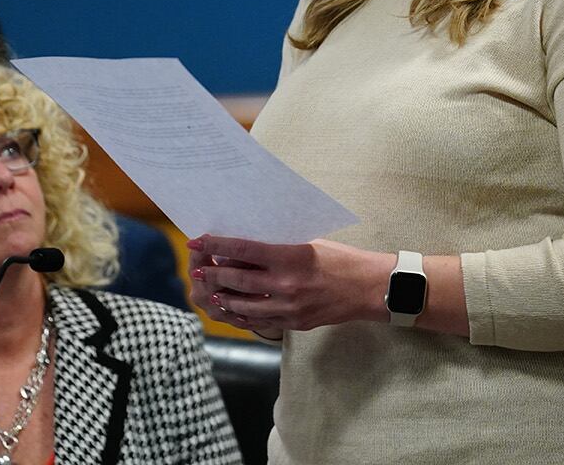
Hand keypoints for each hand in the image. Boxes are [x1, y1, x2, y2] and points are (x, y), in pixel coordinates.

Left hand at [187, 235, 394, 335]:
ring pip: (242, 305)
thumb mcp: (307, 243)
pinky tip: (232, 307)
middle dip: (211, 272)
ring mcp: (288, 308)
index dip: (215, 245)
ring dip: (222, 296)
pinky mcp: (293, 323)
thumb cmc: (340, 259)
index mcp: (290, 257)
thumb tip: (243, 246)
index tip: (197, 239)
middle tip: (196, 267)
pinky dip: (241, 314)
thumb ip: (277, 247)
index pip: (242, 250)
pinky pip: (259, 321)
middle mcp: (286, 284)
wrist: (367, 289)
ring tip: (210, 288)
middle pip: (236, 280)